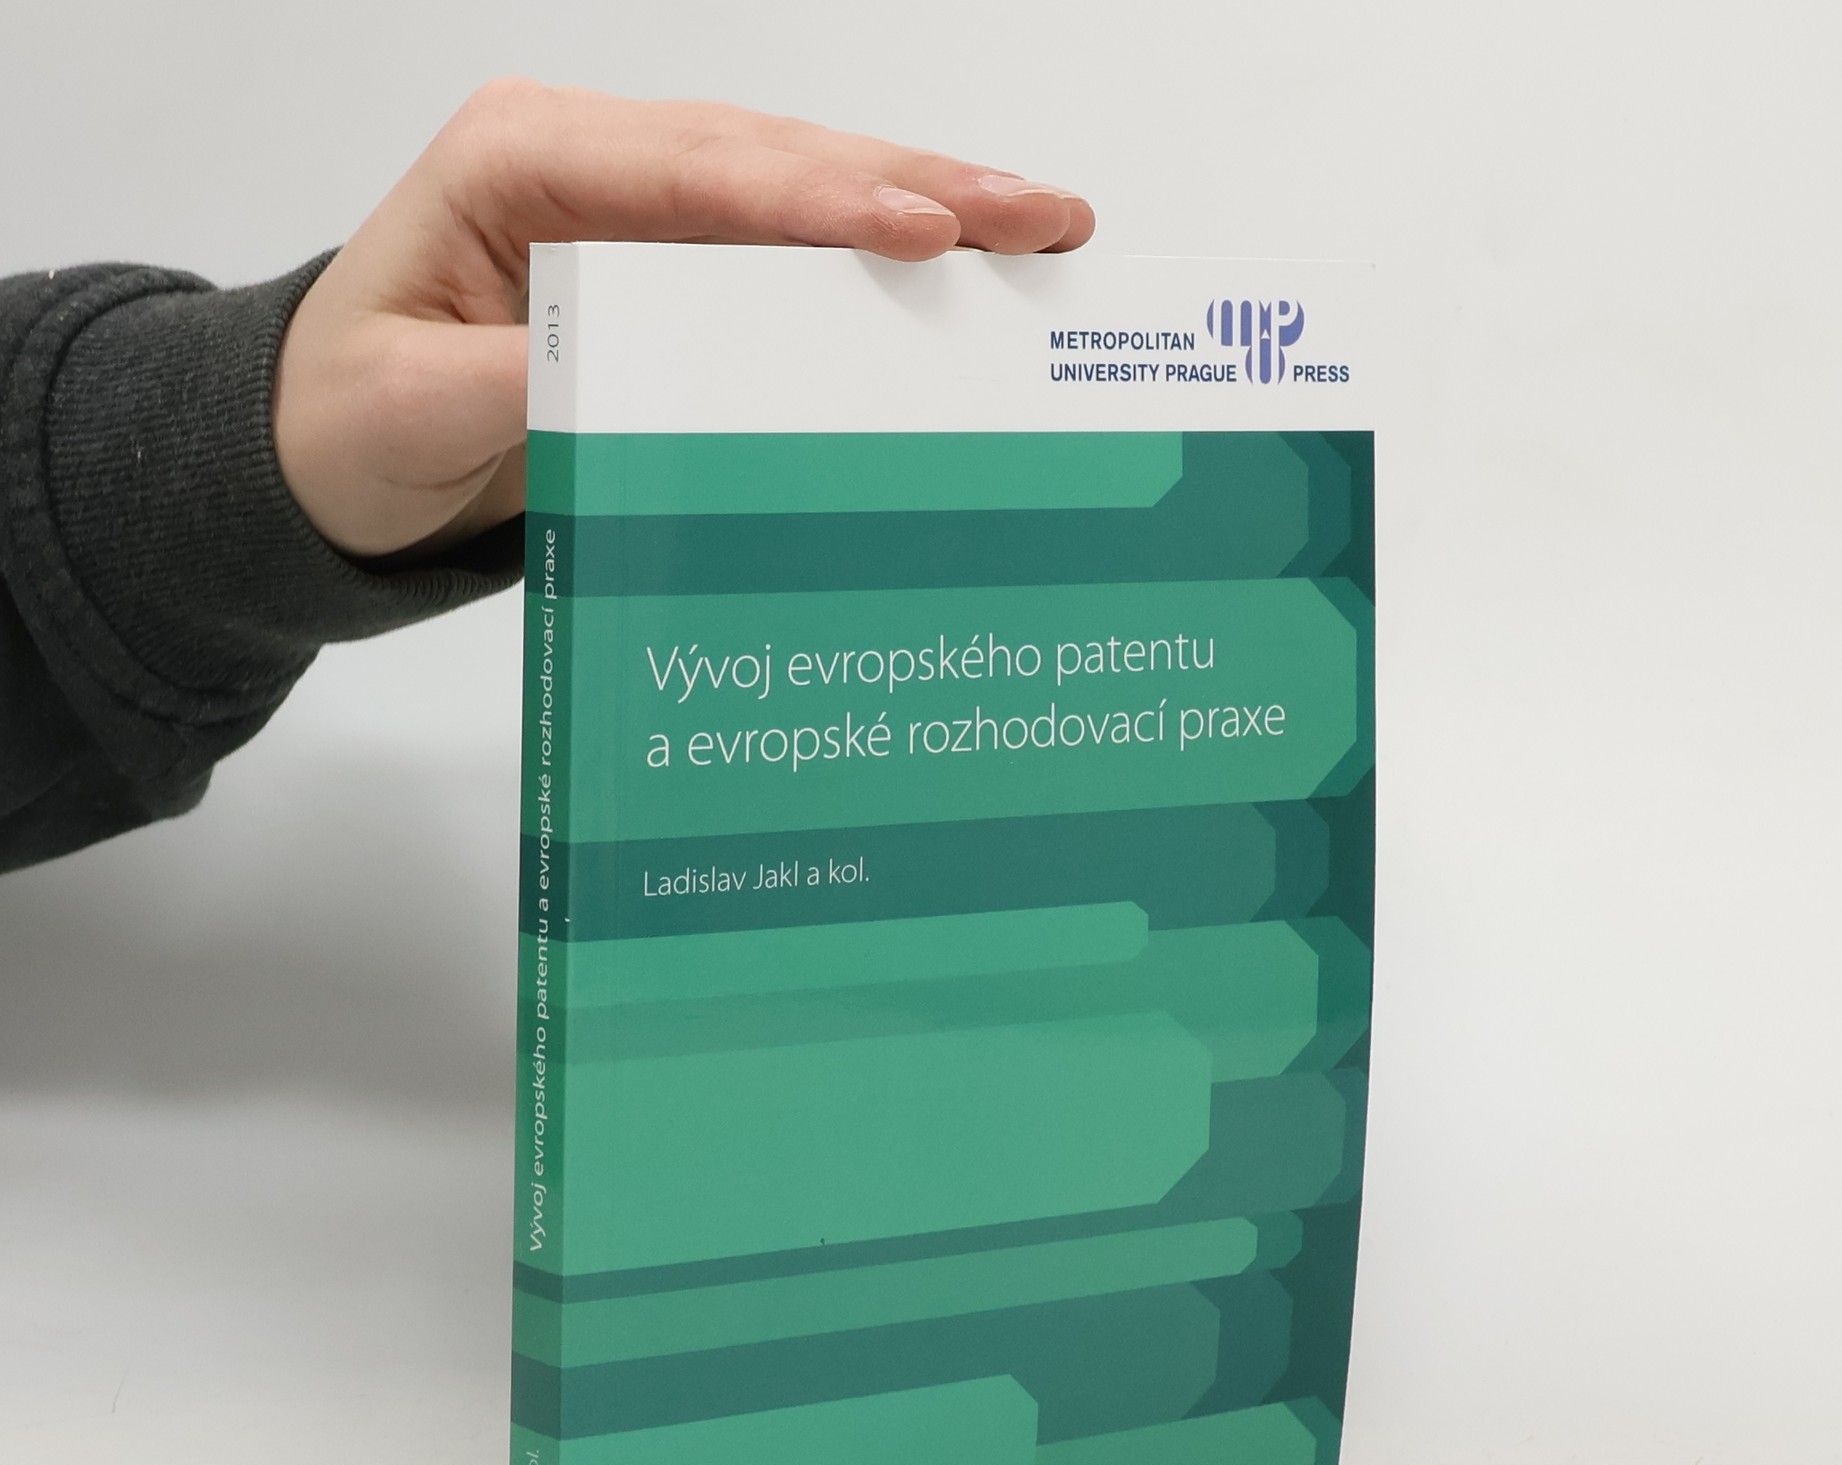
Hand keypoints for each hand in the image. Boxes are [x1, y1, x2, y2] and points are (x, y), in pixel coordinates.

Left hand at [273, 83, 1094, 558]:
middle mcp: (593, 163)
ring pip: (802, 193)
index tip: (926, 229)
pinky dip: (881, 264)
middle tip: (1045, 215)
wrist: (324, 453)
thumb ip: (511, 384)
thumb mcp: (406, 409)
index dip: (820, 200)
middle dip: (919, 183)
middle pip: (778, 160)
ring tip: (1044, 229)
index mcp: (520, 161)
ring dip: (927, 207)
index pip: (696, 172)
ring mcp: (639, 209)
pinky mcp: (670, 268)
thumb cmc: (346, 420)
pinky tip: (967, 274)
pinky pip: (790, 255)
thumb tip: (632, 379)